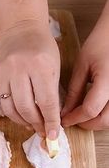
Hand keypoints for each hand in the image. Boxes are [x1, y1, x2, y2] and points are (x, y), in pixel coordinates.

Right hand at [0, 20, 60, 137]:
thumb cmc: (43, 49)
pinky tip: (21, 116)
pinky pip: (1, 102)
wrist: (21, 30)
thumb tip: (52, 122)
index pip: (46, 101)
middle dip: (36, 124)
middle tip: (43, 131)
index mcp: (40, 65)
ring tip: (32, 126)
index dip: (50, 121)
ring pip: (11, 108)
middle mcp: (19, 68)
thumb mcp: (54, 67)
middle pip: (26, 107)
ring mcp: (4, 72)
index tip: (53, 135)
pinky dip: (12, 113)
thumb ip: (53, 94)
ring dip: (23, 122)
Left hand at [62, 0, 108, 129]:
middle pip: (104, 120)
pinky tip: (94, 108)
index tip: (64, 120)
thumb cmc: (101, 43)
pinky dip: (104, 114)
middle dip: (86, 124)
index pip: (90, 109)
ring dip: (97, 121)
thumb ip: (74, 90)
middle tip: (72, 119)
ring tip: (82, 114)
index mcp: (108, 80)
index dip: (75, 118)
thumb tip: (65, 111)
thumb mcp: (82, 65)